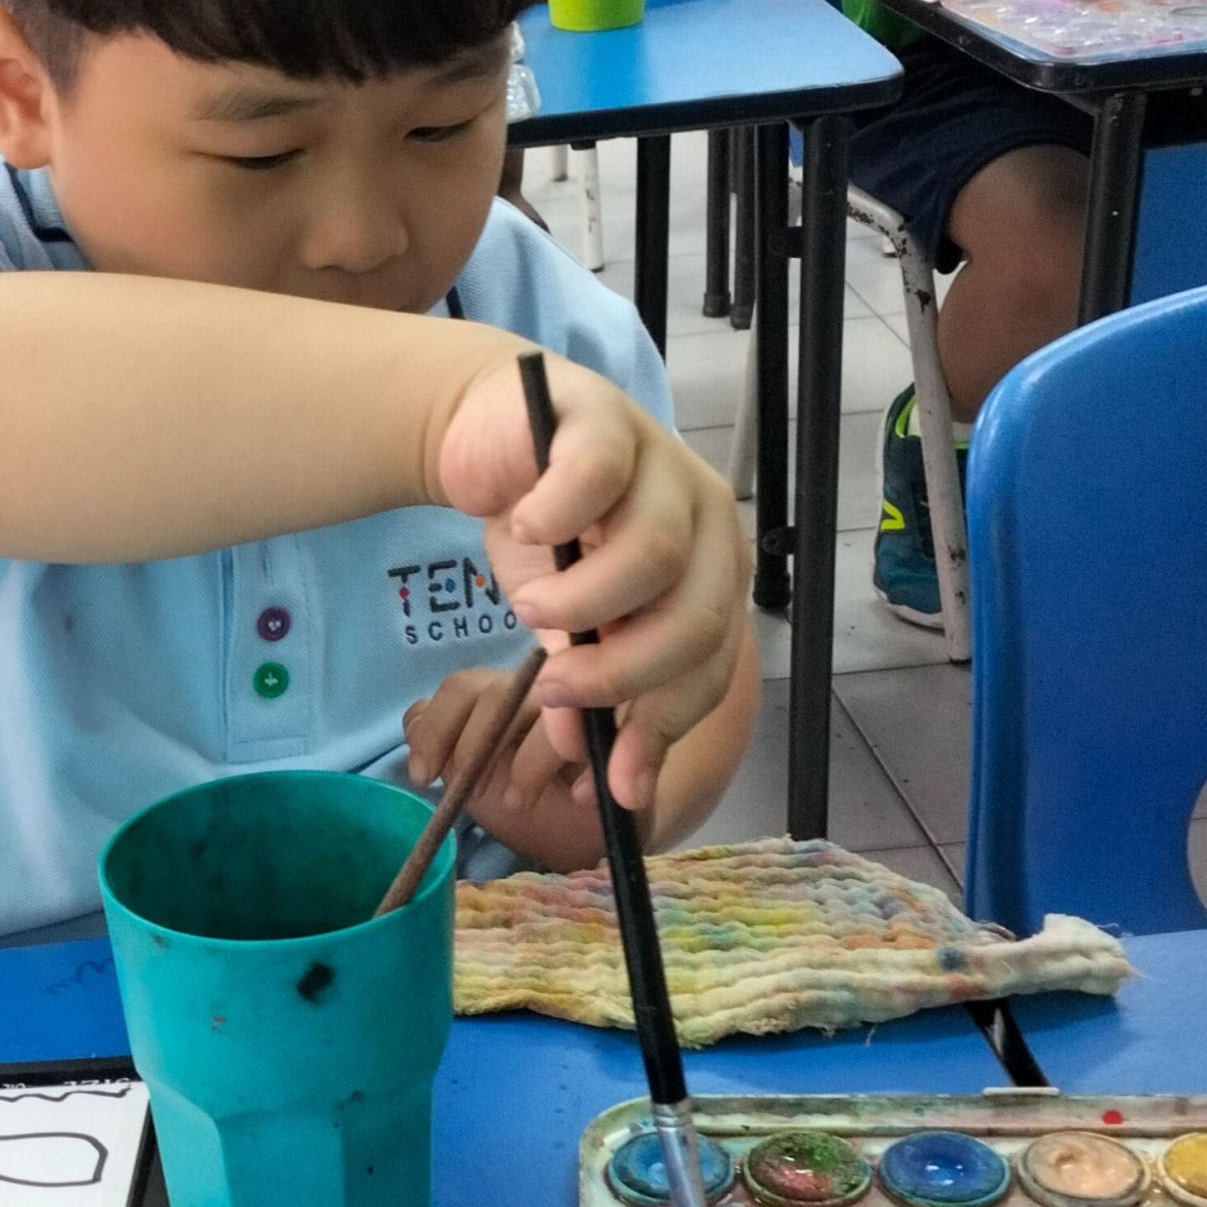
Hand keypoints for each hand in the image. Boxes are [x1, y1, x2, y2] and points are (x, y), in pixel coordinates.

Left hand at [403, 664, 604, 869]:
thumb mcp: (473, 772)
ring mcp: (588, 704)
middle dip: (476, 748)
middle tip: (475, 796)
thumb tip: (415, 723)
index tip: (422, 776)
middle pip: (498, 695)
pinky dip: (588, 771)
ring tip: (521, 802)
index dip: (436, 729)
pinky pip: (606, 741)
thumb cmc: (529, 791)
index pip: (461, 689)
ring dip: (529, 762)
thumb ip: (442, 739)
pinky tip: (579, 798)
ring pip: (549, 712)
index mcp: (501, 691)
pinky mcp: (631, 734)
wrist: (592, 828)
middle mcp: (542, 685)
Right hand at [433, 349, 750, 813]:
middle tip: (554, 691)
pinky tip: (523, 529)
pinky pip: (596, 479)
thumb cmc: (547, 535)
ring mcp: (663, 466)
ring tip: (527, 610)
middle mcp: (706, 522)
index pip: (710, 666)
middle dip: (622, 675)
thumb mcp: (569, 626)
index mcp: (711, 577)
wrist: (495, 440)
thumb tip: (597, 777)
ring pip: (655, 555)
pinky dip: (555, 517)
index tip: (608, 783)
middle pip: (695, 618)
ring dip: (581, 604)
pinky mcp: (608, 422)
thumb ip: (591, 689)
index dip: (661, 729)